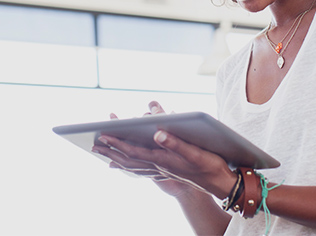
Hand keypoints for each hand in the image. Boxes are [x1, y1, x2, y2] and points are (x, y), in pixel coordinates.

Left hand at [92, 101, 235, 199]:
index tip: (103, 134)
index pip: (135, 151)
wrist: (221, 183)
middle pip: (129, 159)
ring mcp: (163, 170)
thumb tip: (157, 133)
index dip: (118, 142)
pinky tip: (123, 164)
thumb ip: (176, 143)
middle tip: (94, 143)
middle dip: (111, 150)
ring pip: (133, 165)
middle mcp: (160, 167)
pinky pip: (141, 169)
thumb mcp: (196, 153)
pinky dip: (129, 165)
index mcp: (164, 160)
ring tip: (103, 152)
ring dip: (117, 158)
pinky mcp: (167, 171)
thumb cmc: (211, 166)